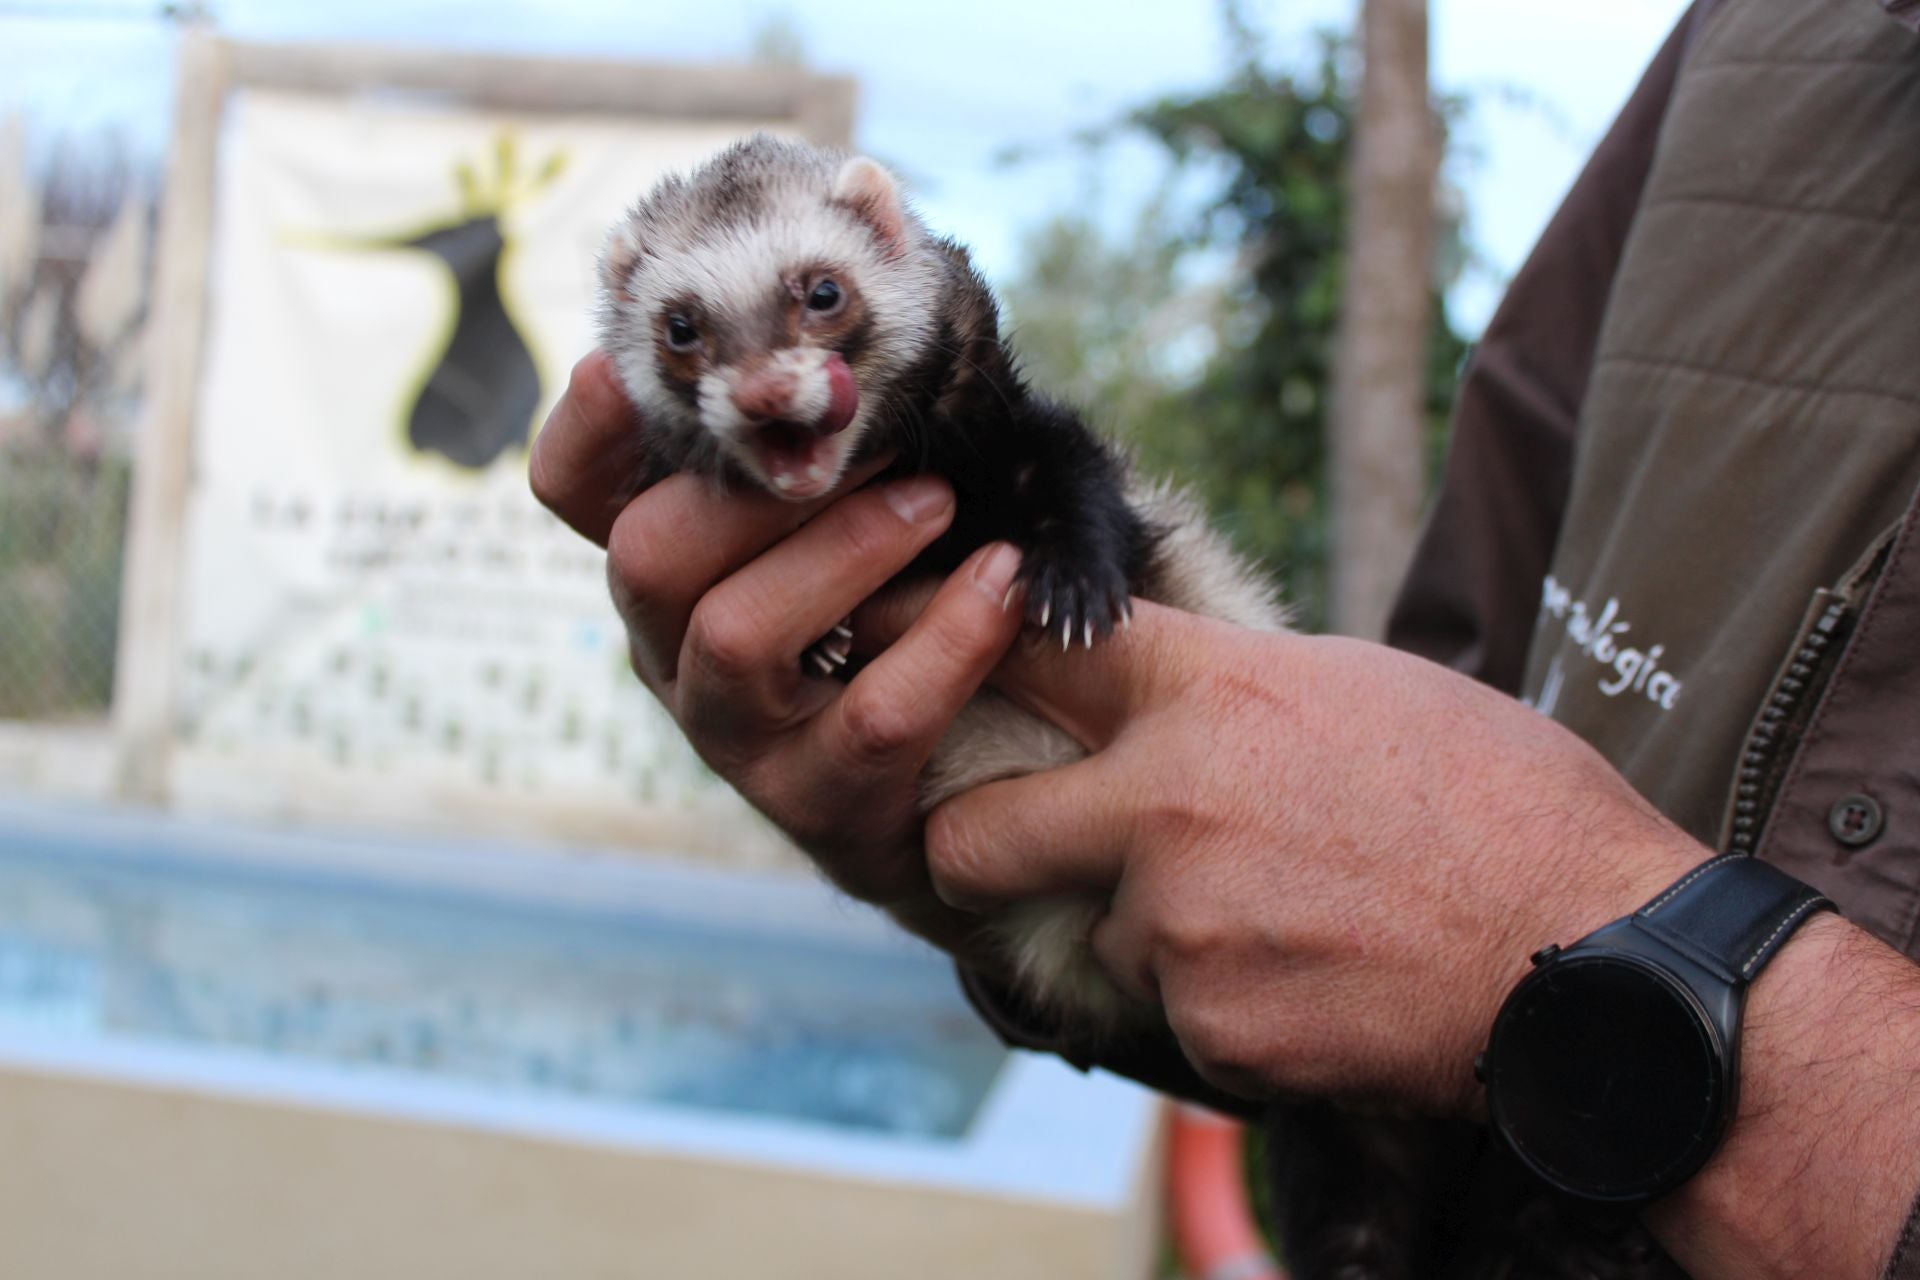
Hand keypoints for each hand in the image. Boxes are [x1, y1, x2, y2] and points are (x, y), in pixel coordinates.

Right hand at [529, 352, 1029, 959]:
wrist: (970, 787)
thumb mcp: (852, 518)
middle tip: (869, 435)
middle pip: (645, 556)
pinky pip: (871, 720)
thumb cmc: (902, 613)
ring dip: (846, 550)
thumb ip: (826, 442)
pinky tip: (1003, 582)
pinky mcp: (821, 806)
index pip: (573, 495)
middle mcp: (674, 652)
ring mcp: (738, 738)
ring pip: (736, 635)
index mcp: (669, 570)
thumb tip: (849, 328)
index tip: (621, 363)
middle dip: (756, 485)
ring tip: (940, 502)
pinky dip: (947, 639)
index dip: (586, 429)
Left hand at [916, 599, 1703, 1112]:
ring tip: (1275, 915)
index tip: (936, 664)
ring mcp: (1182, 929)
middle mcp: (1168, 806)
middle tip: (1013, 845)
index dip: (969, 653)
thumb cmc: (1502, 801)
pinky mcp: (1212, 1030)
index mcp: (1212, 694)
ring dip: (1150, 930)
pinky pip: (1174, 1008)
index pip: (1033, 653)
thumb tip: (1153, 686)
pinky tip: (1312, 975)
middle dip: (978, 842)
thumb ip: (1229, 685)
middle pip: (973, 833)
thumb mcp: (1363, 686)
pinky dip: (1223, 999)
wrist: (1595, 959)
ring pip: (1094, 932)